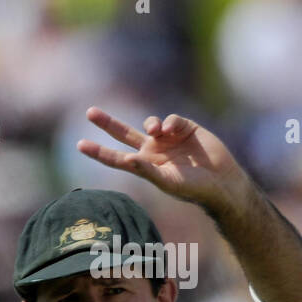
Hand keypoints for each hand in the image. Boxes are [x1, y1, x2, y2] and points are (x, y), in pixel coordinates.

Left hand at [76, 107, 250, 213]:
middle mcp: (153, 151)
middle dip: (108, 123)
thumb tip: (127, 158)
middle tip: (90, 112)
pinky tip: (175, 131)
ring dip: (150, 123)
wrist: (221, 182)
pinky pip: (171, 119)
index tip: (80, 145)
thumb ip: (147, 170)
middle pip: (124, 133)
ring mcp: (168, 139)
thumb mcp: (167, 182)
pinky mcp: (185, 128)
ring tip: (156, 130)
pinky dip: (170, 122)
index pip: (116, 158)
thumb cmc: (193, 188)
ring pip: (149, 122)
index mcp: (145, 166)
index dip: (99, 152)